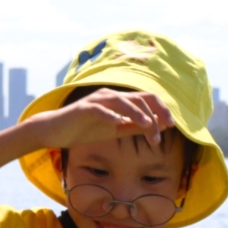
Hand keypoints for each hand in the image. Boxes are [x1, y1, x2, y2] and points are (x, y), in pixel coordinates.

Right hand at [28, 89, 172, 149]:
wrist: (55, 131)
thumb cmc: (84, 130)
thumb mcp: (115, 130)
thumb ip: (134, 126)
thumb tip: (159, 125)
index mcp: (119, 100)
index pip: (146, 99)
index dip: (161, 109)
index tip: (171, 125)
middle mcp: (110, 96)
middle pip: (139, 98)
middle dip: (155, 112)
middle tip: (164, 130)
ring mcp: (97, 100)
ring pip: (123, 101)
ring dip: (137, 114)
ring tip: (148, 126)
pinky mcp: (83, 108)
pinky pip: (100, 109)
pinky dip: (111, 115)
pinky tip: (119, 123)